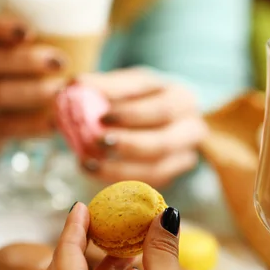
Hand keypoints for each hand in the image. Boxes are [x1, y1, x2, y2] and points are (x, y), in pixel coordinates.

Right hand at [0, 13, 66, 144]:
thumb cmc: (5, 80)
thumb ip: (38, 45)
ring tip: (64, 91)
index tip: (28, 31)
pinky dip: (31, 125)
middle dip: (26, 60)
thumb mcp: (8, 59)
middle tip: (61, 61)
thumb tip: (100, 29)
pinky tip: (55, 122)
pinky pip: (4, 127)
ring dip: (34, 92)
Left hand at [79, 68, 207, 187]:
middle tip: (97, 141)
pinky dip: (118, 181)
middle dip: (128, 145)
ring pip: (156, 170)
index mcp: (181, 99)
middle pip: (163, 143)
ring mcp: (184, 157)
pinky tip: (95, 171)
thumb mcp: (125, 85)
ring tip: (88, 163)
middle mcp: (191, 129)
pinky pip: (145, 186)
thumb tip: (78, 83)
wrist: (149, 121)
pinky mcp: (170, 177)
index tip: (101, 117)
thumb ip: (104, 85)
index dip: (131, 114)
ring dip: (118, 169)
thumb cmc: (136, 98)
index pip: (160, 108)